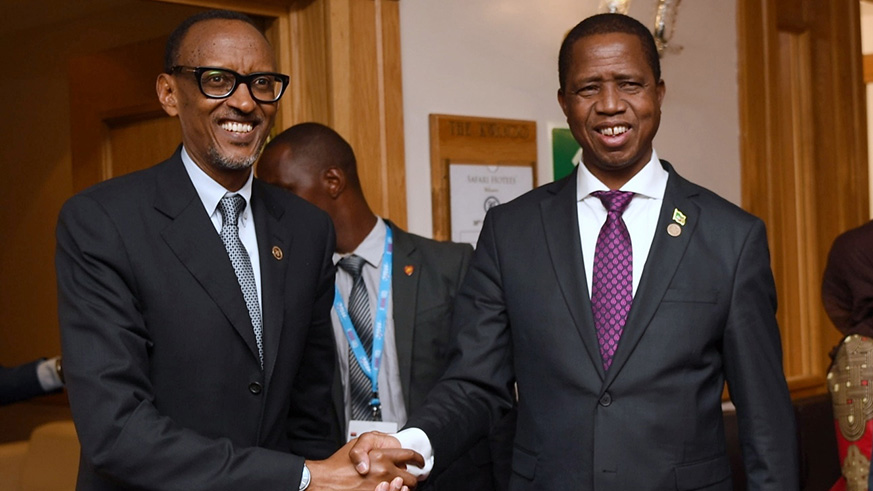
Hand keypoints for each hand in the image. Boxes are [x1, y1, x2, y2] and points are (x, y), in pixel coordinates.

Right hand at [307, 436, 422, 490]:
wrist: (325, 481)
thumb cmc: (338, 465)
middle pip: (411, 477)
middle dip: (412, 478)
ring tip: (400, 487)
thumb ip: (377, 445)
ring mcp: (380, 486)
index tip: (419, 462)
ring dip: (404, 489)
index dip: (418, 459)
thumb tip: (392, 450)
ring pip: (404, 490)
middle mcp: (383, 471)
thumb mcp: (358, 445)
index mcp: (381, 456)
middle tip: (408, 478)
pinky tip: (390, 490)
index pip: (409, 455)